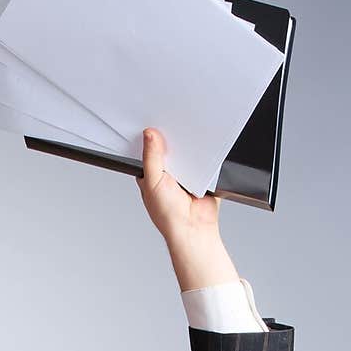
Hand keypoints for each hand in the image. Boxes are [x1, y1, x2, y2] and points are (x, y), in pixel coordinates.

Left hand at [136, 127, 220, 245]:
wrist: (194, 228)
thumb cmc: (168, 214)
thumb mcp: (153, 182)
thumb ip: (151, 158)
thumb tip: (149, 135)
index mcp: (150, 175)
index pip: (147, 150)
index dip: (148, 138)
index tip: (151, 122)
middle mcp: (167, 174)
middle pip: (168, 148)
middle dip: (170, 139)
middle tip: (172, 125)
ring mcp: (185, 174)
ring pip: (185, 152)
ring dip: (188, 146)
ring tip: (187, 134)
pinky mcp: (202, 176)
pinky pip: (203, 159)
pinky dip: (203, 154)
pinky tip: (201, 148)